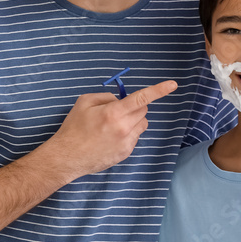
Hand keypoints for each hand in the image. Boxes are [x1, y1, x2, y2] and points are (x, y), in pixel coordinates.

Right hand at [47, 80, 176, 176]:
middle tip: (117, 110)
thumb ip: (106, 97)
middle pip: (143, 110)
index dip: (159, 90)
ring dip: (134, 119)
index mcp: (114, 113)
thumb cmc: (74, 128)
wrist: (67, 157)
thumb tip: (121, 100)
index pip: (141, 98)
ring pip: (142, 123)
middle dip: (135, 106)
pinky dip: (128, 132)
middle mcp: (124, 128)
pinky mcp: (126, 153)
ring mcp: (127, 142)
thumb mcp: (85, 102)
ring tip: (113, 125)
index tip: (173, 84)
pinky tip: (111, 137)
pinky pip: (135, 136)